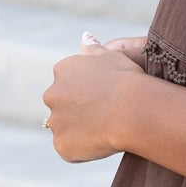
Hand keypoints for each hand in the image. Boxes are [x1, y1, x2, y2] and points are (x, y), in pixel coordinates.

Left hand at [42, 32, 147, 161]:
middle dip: (77, 110)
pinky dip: (82, 149)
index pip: (67, 83)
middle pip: (61, 105)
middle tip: (105, 115)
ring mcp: (55, 122)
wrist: (133, 110)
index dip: (87, 92)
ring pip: (64, 128)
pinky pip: (69, 149)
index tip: (104, 97)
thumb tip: (84, 36)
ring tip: (105, 130)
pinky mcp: (62, 145)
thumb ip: (93, 48)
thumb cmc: (127, 80)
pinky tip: (102, 143)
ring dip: (79, 130)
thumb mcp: (112, 56)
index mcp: (62, 71)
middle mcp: (52, 94)